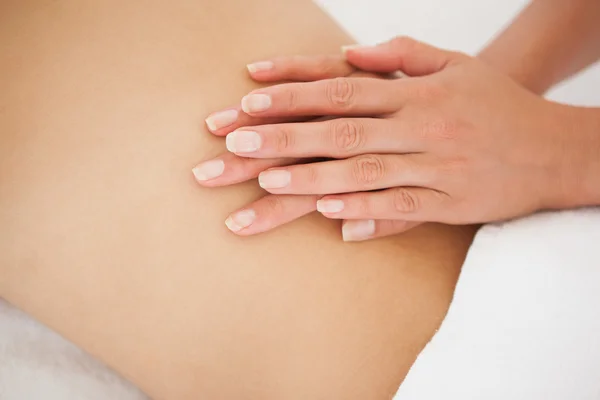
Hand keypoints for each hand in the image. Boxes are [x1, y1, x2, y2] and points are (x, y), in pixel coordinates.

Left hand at [196, 37, 581, 239]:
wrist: (552, 146)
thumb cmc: (493, 103)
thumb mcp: (452, 66)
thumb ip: (400, 55)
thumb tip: (349, 54)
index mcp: (413, 92)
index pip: (338, 91)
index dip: (290, 98)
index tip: (245, 107)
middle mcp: (418, 125)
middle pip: (338, 132)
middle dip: (281, 140)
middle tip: (230, 149)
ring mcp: (433, 164)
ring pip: (363, 171)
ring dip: (311, 178)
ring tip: (265, 184)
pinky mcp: (449, 202)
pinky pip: (402, 206)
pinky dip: (365, 210)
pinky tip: (330, 216)